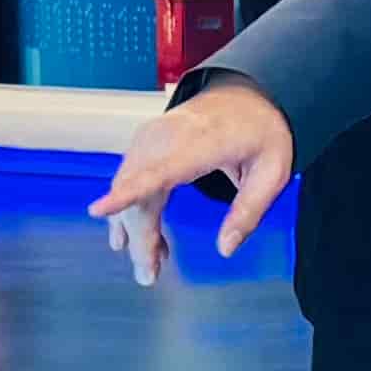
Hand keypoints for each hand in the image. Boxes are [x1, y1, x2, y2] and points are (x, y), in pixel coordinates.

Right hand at [95, 79, 297, 259]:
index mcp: (202, 142)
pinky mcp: (146, 144)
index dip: (126, 193)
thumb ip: (249, 212)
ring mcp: (152, 138)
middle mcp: (168, 137)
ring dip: (134, 228)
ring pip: (128, 188)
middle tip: (148, 276)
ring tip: (153, 263)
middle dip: (138, 237)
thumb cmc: (262, 131)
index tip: (98, 209)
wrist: (247, 94)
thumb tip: (225, 249)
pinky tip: (150, 239)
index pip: (157, 171)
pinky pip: (131, 181)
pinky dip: (134, 210)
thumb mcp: (273, 172)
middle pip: (137, 190)